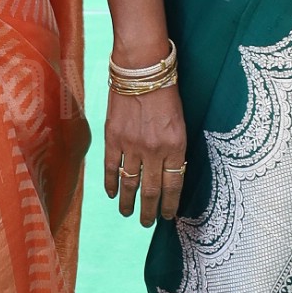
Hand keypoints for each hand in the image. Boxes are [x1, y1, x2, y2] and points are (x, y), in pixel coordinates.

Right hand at [103, 83, 188, 226]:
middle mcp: (153, 150)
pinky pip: (111, 168)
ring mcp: (131, 145)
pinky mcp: (113, 138)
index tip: (168, 216)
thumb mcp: (180, 122)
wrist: (142, 69)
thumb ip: (174, 148)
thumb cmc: (166, 92)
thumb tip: (170, 172)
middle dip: (150, 211)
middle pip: (151, 190)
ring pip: (130, 184)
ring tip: (128, 214)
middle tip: (147, 223)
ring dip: (128, 202)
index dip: (170, 204)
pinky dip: (111, 183)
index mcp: (175, 146)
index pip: (173, 184)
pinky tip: (112, 193)